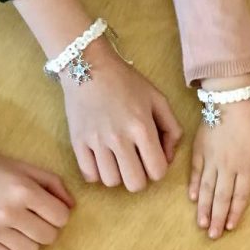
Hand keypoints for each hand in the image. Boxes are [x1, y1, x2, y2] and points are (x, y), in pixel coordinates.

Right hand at [0, 145, 74, 249]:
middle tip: (34, 218)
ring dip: (30, 240)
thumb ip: (53, 184)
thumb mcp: (23, 167)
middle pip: (49, 237)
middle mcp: (9, 212)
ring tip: (18, 227)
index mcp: (23, 190)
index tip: (48, 209)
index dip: (59, 214)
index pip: (61, 217)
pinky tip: (5, 236)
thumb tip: (72, 207)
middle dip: (47, 228)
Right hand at [62, 40, 181, 190]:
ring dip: (118, 175)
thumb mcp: (157, 98)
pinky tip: (102, 160)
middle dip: (139, 177)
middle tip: (136, 163)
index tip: (153, 159)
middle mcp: (119, 138)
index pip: (157, 171)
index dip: (158, 170)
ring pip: (111, 182)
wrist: (87, 66)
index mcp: (142, 127)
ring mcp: (96, 142)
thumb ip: (171, 128)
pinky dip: (97, 173)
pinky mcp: (77, 142)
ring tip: (117, 160)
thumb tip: (169, 156)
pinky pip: (89, 175)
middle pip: (134, 184)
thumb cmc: (126, 81)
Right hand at [190, 97, 249, 238]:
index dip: (234, 213)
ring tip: (200, 224)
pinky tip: (192, 198)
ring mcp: (211, 159)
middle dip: (216, 218)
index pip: (240, 196)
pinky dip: (193, 185)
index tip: (229, 227)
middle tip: (212, 235)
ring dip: (203, 208)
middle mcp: (227, 167)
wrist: (230, 99)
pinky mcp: (199, 150)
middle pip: (220, 197)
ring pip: (205, 189)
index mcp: (245, 166)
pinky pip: (195, 171)